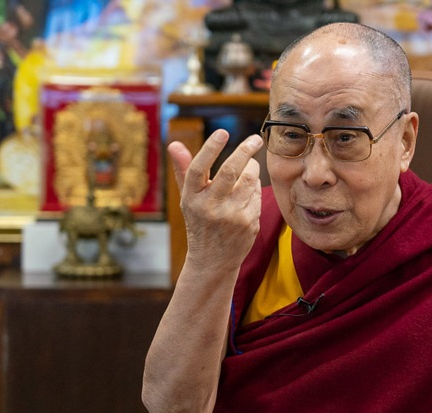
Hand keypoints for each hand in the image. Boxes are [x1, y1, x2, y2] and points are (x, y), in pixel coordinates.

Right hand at [169, 130, 263, 272]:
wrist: (213, 261)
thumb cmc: (200, 223)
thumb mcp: (188, 199)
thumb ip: (184, 170)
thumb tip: (174, 143)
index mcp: (192, 198)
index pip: (198, 169)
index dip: (210, 148)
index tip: (223, 132)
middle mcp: (210, 207)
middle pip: (230, 171)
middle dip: (245, 150)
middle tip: (255, 139)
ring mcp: (231, 216)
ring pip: (249, 179)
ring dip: (253, 167)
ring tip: (250, 164)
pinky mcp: (248, 223)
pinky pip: (257, 194)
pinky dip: (255, 187)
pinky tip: (248, 193)